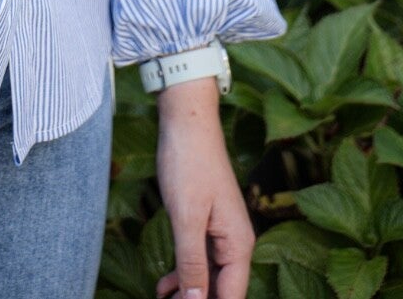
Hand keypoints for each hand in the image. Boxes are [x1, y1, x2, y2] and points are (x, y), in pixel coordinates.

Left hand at [153, 80, 254, 298]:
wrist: (187, 121)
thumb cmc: (188, 163)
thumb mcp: (186, 217)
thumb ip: (192, 263)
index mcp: (238, 245)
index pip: (231, 297)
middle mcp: (235, 243)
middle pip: (221, 290)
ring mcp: (221, 232)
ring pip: (208, 277)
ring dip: (187, 293)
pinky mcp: (206, 222)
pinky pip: (199, 258)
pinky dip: (183, 273)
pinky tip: (164, 286)